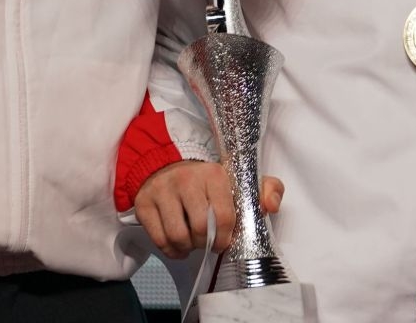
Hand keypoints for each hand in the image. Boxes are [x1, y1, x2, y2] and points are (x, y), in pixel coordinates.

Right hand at [133, 159, 284, 258]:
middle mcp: (186, 180)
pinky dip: (170, 250)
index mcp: (214, 174)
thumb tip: (271, 206)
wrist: (168, 165)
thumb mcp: (241, 179)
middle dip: (206, 243)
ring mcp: (162, 191)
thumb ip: (267, 189)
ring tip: (192, 243)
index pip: (224, 215)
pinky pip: (158, 239)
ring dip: (187, 248)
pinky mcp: (144, 203)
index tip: (224, 240)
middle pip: (199, 228)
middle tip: (207, 242)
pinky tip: (178, 245)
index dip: (225, 236)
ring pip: (177, 236)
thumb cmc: (208, 180)